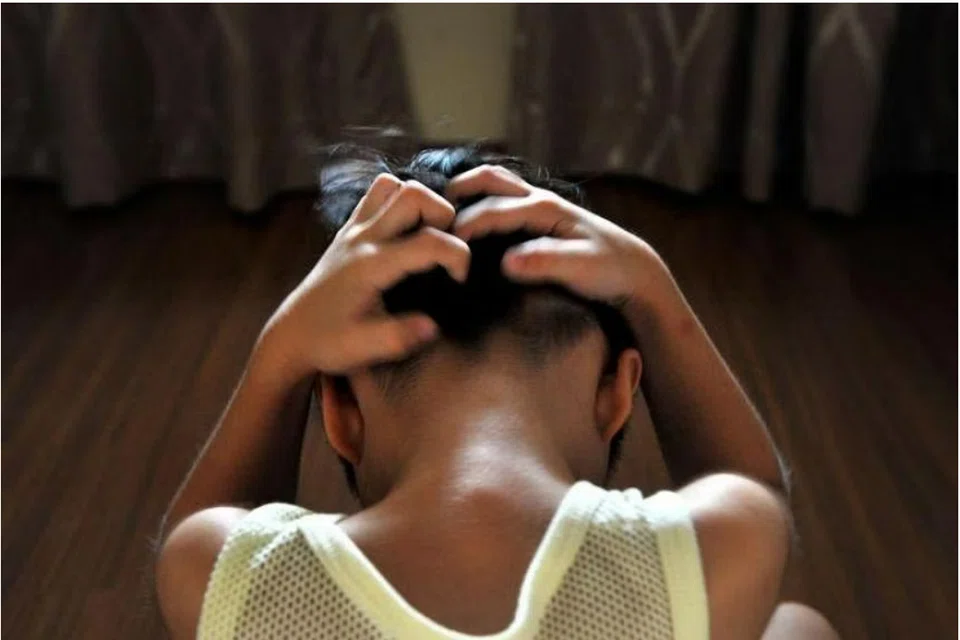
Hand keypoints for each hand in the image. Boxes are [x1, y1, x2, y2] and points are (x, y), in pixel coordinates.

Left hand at [264, 174, 469, 376]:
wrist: (291, 335)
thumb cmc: (326, 343)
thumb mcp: (364, 348)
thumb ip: (401, 336)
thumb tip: (434, 326)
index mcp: (371, 265)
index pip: (429, 241)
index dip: (458, 256)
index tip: (459, 280)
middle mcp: (362, 238)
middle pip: (413, 195)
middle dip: (444, 216)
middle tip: (445, 247)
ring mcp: (352, 230)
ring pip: (392, 186)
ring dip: (418, 203)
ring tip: (426, 234)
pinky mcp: (347, 231)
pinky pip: (375, 196)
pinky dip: (397, 202)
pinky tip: (403, 233)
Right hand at [446, 165, 669, 313]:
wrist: (634, 270)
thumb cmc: (609, 269)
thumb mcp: (580, 269)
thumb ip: (545, 263)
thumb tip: (507, 262)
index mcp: (545, 208)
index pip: (493, 209)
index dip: (464, 226)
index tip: (442, 248)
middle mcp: (539, 199)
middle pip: (488, 180)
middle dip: (456, 194)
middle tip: (428, 218)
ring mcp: (539, 205)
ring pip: (493, 184)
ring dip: (465, 192)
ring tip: (438, 216)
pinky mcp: (539, 216)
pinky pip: (501, 199)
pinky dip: (478, 202)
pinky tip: (462, 224)